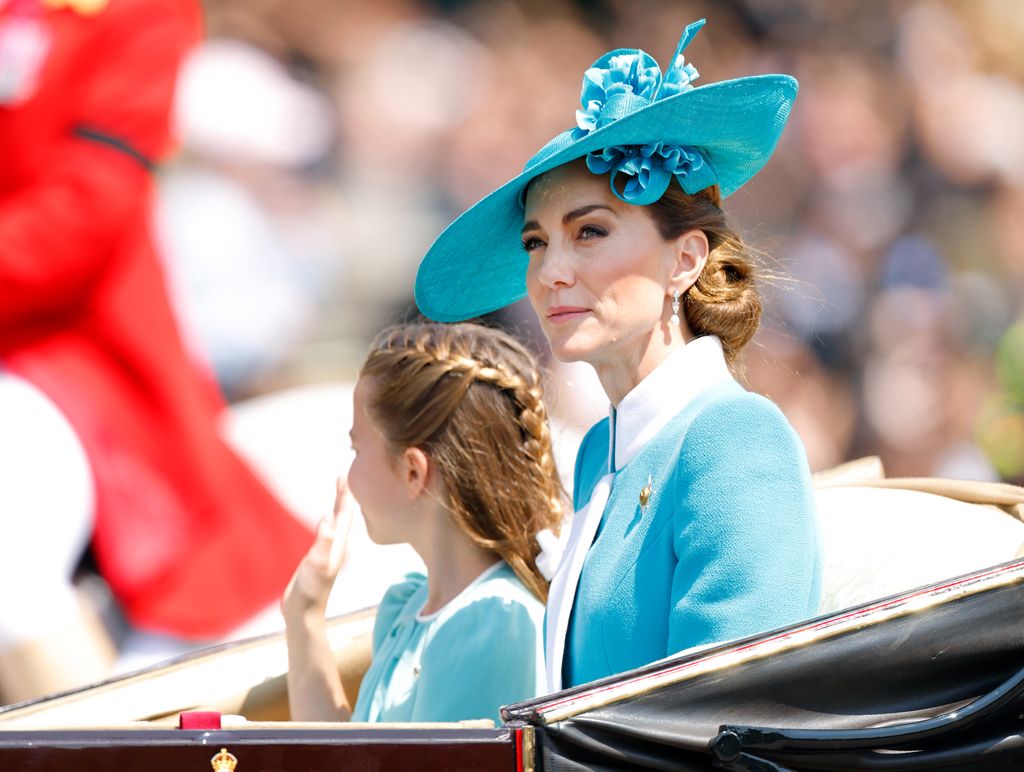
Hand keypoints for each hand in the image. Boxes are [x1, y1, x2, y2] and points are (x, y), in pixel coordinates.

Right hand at [282, 477, 354, 620]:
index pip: (344, 514)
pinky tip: (325, 520)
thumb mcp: (317, 564)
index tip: (345, 474)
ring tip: (339, 491)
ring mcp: (327, 552)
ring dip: (337, 506)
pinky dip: (327, 521)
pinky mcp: (318, 558)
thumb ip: (324, 543)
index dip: (345, 494)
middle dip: (343, 495)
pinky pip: (326, 533)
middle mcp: (336, 546)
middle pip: (343, 515)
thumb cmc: (310, 591)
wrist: (304, 614)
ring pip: (335, 523)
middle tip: (343, 475)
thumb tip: (327, 518)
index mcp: (338, 544)